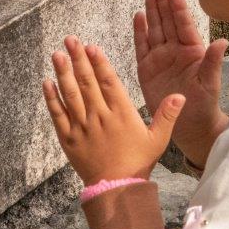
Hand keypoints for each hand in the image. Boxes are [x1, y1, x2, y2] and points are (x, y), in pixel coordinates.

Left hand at [42, 35, 185, 184]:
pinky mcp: (68, 138)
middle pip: (87, 82)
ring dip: (63, 73)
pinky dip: (52, 98)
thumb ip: (168, 115)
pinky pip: (58, 115)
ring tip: (57, 54)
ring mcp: (82, 127)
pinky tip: (47, 82)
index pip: (108, 82)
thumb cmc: (138, 162)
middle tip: (70, 40)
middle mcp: (100, 117)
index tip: (92, 47)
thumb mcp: (158, 139)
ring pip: (71, 95)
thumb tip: (181, 95)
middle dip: (78, 59)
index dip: (99, 62)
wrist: (116, 188)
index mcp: (121, 114)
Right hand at [134, 0, 228, 167]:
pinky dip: (140, 31)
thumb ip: (213, 62)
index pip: (184, 25)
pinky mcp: (147, 68)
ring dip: (152, 9)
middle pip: (168, 21)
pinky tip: (138, 16)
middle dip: (163, 0)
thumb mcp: (210, 84)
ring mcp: (161, 58)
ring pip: (155, 28)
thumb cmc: (205, 105)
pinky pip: (142, 46)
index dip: (178, 8)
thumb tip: (223, 42)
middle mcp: (176, 50)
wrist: (191, 126)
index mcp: (193, 51)